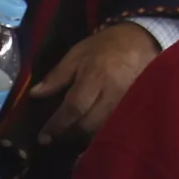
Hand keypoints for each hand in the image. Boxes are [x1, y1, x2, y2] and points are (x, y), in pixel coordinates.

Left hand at [31, 21, 163, 144]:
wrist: (143, 39)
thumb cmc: (106, 45)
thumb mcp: (77, 54)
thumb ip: (57, 76)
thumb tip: (35, 94)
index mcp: (95, 78)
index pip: (74, 108)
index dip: (57, 125)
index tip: (43, 138)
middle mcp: (112, 94)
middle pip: (88, 125)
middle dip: (68, 135)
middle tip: (54, 138)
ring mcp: (126, 103)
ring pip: (102, 131)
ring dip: (84, 138)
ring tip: (70, 137)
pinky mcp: (135, 108)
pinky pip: (115, 128)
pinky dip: (100, 135)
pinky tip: (90, 136)